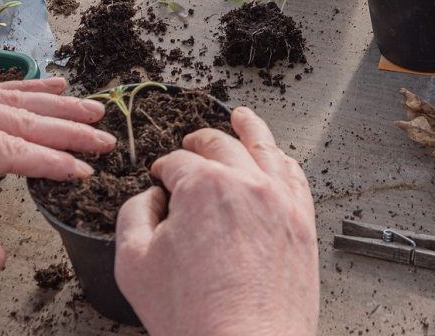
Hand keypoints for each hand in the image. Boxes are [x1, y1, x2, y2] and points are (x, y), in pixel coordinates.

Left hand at [0, 77, 109, 270]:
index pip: (6, 149)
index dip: (49, 161)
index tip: (84, 171)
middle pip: (17, 117)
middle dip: (66, 130)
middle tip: (107, 140)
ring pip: (8, 98)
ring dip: (55, 104)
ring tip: (94, 109)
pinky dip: (25, 88)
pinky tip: (52, 84)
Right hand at [115, 107, 318, 335]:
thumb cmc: (195, 316)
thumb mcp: (133, 263)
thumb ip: (133, 215)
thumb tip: (149, 198)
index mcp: (202, 186)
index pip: (178, 161)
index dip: (164, 169)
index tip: (160, 180)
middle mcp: (245, 183)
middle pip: (220, 145)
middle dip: (200, 142)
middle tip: (190, 145)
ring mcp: (280, 201)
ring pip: (265, 148)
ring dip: (249, 128)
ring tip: (243, 117)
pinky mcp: (302, 223)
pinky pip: (296, 178)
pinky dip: (283, 161)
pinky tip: (278, 158)